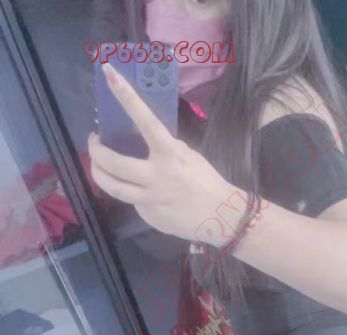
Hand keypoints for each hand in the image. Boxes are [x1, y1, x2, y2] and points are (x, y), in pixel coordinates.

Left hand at [88, 63, 234, 244]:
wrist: (221, 217)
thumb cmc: (206, 182)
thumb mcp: (188, 156)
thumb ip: (165, 147)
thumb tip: (141, 138)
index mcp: (170, 154)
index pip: (145, 120)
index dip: (126, 97)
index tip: (109, 74)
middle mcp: (157, 176)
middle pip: (114, 163)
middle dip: (96, 151)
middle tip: (94, 143)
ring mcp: (150, 199)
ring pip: (113, 187)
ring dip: (98, 173)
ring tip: (97, 165)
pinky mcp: (149, 215)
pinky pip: (131, 201)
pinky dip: (129, 192)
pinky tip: (136, 190)